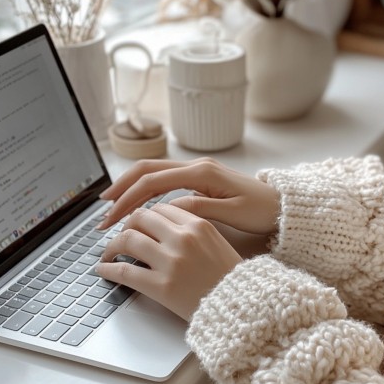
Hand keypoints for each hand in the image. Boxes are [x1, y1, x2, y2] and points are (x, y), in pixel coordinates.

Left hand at [96, 202, 240, 319]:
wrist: (242, 308)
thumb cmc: (231, 279)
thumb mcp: (217, 242)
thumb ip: (192, 230)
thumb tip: (162, 226)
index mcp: (198, 225)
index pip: (160, 208)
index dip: (144, 215)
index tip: (137, 223)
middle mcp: (182, 238)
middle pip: (140, 218)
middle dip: (125, 225)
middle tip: (120, 235)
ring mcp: (171, 262)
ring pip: (128, 240)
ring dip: (112, 246)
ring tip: (108, 253)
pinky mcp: (161, 287)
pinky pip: (125, 272)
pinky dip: (109, 269)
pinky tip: (103, 270)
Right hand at [98, 157, 279, 235]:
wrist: (282, 205)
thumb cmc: (260, 211)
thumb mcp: (231, 214)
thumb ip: (197, 210)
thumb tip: (167, 209)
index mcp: (201, 173)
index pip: (152, 181)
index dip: (128, 199)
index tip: (112, 217)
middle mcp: (196, 166)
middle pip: (146, 171)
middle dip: (121, 190)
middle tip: (102, 212)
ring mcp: (196, 170)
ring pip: (152, 174)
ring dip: (130, 190)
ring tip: (112, 208)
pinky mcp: (199, 179)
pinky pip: (164, 181)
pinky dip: (145, 192)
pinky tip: (135, 206)